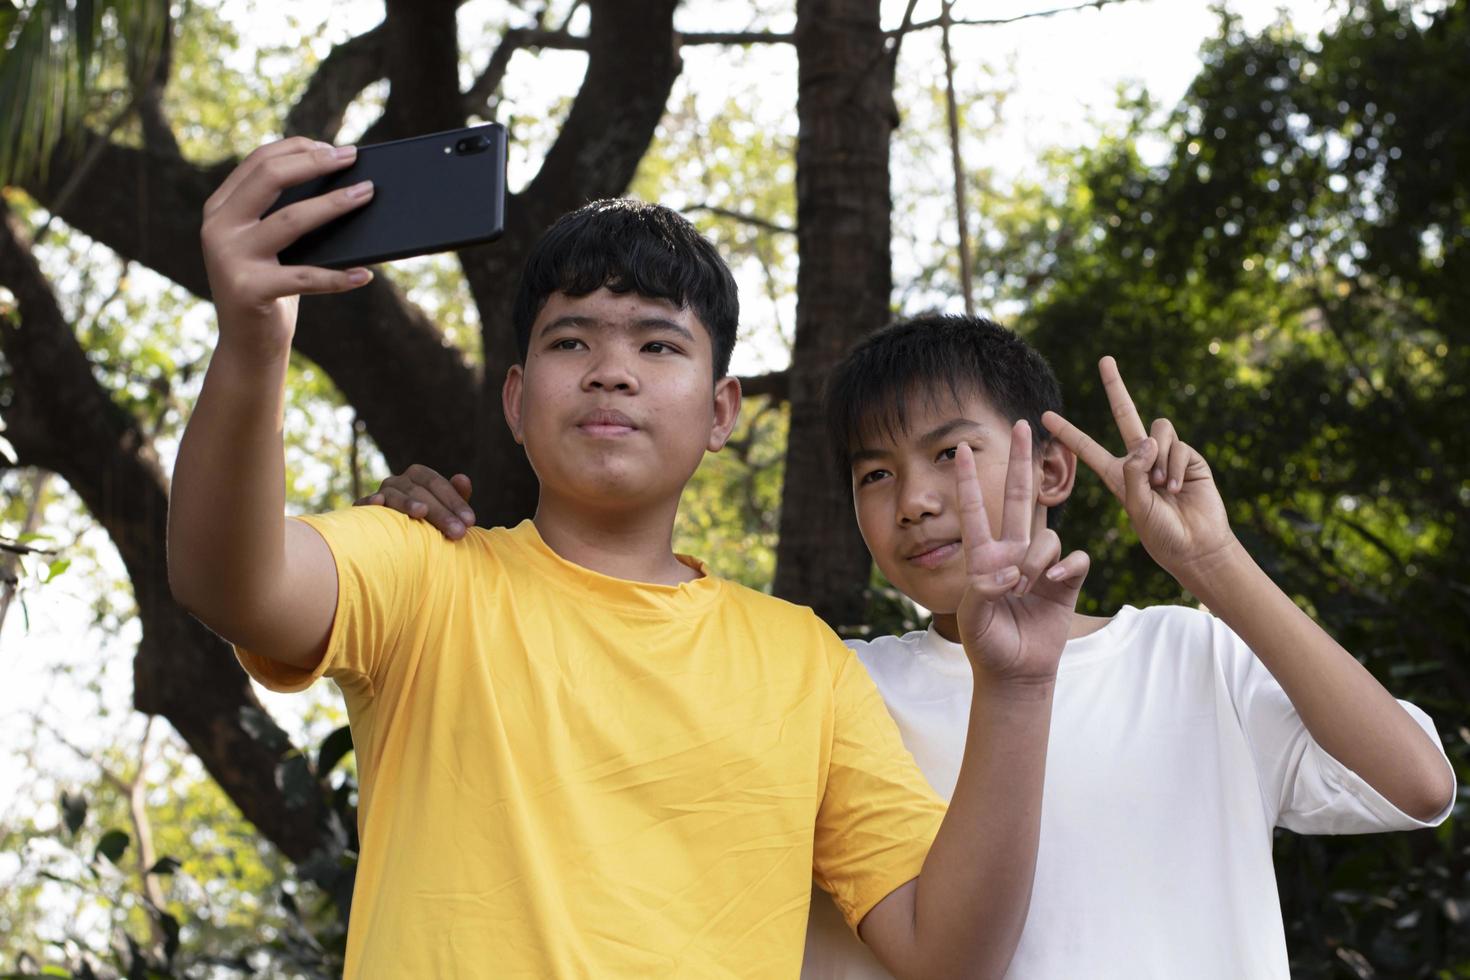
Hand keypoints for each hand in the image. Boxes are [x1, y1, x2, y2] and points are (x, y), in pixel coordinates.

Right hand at [201, 137, 374, 362]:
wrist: (248, 345)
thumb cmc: (272, 286)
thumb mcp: (273, 245)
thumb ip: (286, 213)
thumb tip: (344, 184)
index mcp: (221, 208)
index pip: (259, 162)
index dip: (298, 148)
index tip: (335, 147)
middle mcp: (218, 227)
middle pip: (270, 178)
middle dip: (315, 163)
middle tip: (353, 157)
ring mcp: (230, 258)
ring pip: (290, 220)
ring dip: (334, 205)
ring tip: (367, 195)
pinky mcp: (249, 290)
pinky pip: (305, 278)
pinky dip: (340, 278)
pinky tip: (366, 274)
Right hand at [357, 464, 475, 539]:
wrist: (395, 534)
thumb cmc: (428, 520)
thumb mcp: (446, 508)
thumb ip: (457, 496)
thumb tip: (462, 478)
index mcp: (419, 475)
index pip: (438, 484)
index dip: (455, 502)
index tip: (471, 522)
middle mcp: (399, 480)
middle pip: (421, 492)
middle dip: (441, 512)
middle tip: (458, 532)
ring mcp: (381, 493)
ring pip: (396, 495)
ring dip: (409, 503)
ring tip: (422, 512)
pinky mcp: (364, 507)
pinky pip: (365, 503)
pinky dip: (370, 502)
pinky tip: (377, 502)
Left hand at [955, 421, 1089, 685]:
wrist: (1015, 671)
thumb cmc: (987, 644)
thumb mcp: (972, 617)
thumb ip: (983, 590)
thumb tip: (1010, 570)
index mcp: (983, 556)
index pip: (974, 510)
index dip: (967, 481)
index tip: (957, 450)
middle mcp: (1012, 552)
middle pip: (1018, 497)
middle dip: (1020, 461)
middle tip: (1021, 424)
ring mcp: (1040, 565)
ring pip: (1047, 536)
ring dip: (1038, 559)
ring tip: (1027, 587)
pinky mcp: (1066, 582)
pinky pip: (1074, 559)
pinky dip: (1066, 568)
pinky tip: (1056, 583)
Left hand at [1041, 356, 1236, 586]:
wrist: (1196, 545)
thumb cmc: (1161, 534)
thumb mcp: (1136, 506)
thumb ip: (1135, 472)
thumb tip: (1147, 439)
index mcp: (1117, 474)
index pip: (1087, 448)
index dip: (1067, 432)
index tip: (1044, 415)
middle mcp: (1139, 459)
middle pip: (1125, 414)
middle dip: (1115, 386)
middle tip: (1104, 359)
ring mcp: (1164, 455)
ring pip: (1156, 431)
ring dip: (1159, 458)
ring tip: (1164, 487)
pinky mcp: (1188, 456)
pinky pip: (1176, 445)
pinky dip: (1176, 466)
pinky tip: (1179, 488)